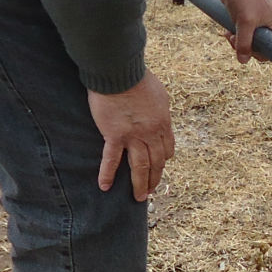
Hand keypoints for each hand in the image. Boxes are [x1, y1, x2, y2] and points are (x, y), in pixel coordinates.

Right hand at [88, 74, 172, 199]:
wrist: (120, 73)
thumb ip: (159, 109)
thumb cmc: (138, 79)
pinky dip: (107, 174)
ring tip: (139, 197)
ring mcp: (134, 136)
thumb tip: (158, 114)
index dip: (164, 160)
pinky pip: (111, 159)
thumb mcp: (159, 94)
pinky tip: (105, 186)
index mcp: (163, 123)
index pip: (167, 149)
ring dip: (140, 184)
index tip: (160, 166)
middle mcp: (151, 134)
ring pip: (140, 167)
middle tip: (151, 190)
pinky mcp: (114, 135)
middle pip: (156, 162)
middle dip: (155, 178)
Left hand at [219, 0, 271, 63]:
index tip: (250, 52)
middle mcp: (271, 25)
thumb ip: (244, 43)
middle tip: (235, 41)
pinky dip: (235, 36)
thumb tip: (243, 61)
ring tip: (229, 35)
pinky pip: (244, 35)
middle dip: (247, 48)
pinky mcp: (248, 20)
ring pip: (251, 42)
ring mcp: (260, 23)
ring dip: (238, 42)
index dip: (262, 54)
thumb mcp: (245, 23)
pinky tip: (227, 32)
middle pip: (262, 48)